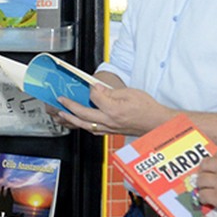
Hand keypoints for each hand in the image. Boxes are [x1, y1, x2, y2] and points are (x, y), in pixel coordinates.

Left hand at [54, 84, 169, 137]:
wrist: (156, 123)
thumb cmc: (147, 108)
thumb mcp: (130, 93)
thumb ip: (110, 91)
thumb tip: (96, 88)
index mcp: (113, 110)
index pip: (94, 97)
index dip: (90, 89)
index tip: (89, 84)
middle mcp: (109, 122)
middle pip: (83, 115)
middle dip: (68, 107)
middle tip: (59, 101)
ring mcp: (109, 129)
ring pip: (85, 126)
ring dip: (71, 120)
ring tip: (61, 114)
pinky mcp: (110, 132)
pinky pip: (92, 130)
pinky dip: (82, 126)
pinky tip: (78, 123)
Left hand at [194, 150, 216, 216]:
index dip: (215, 163)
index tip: (214, 169)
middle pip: (205, 165)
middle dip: (204, 172)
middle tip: (205, 178)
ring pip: (201, 180)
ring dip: (202, 186)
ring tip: (205, 190)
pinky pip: (203, 195)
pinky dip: (203, 198)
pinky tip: (207, 200)